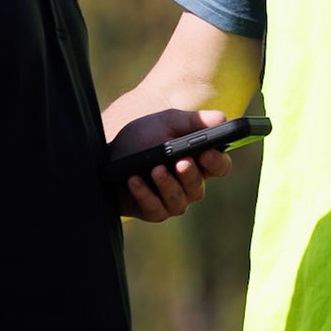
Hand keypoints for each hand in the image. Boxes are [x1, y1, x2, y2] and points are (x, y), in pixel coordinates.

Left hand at [108, 108, 231, 221]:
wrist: (107, 154)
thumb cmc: (142, 138)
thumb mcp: (166, 122)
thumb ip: (194, 121)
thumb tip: (223, 119)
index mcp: (199, 162)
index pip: (220, 167)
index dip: (217, 163)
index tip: (207, 153)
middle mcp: (189, 185)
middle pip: (198, 186)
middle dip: (189, 174)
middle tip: (180, 162)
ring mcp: (172, 200)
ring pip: (179, 201)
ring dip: (168, 185)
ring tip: (155, 169)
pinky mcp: (153, 211)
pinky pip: (155, 209)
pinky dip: (145, 194)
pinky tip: (134, 180)